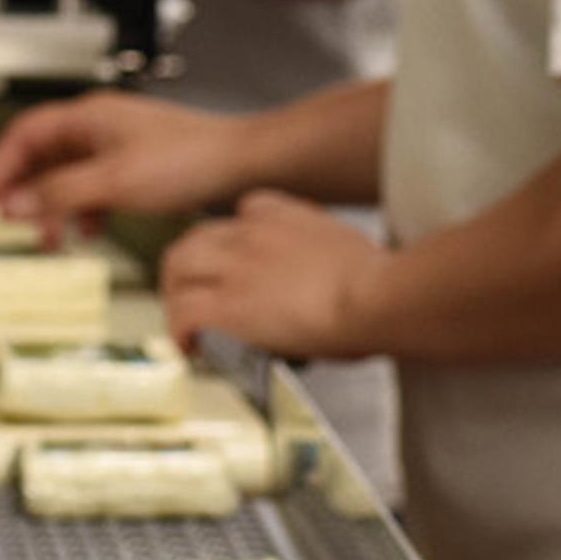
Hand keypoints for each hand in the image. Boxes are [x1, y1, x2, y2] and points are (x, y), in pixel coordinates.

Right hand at [0, 92, 260, 245]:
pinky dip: (86, 208)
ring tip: (49, 235)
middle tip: (10, 220)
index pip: (24, 135)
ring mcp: (119, 145)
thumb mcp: (115, 181)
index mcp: (88, 117)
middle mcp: (100, 125)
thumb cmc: (192, 159)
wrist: (246, 163)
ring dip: (54, 204)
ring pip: (69, 174)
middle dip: (25, 190)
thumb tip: (14, 205)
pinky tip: (90, 230)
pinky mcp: (139, 166)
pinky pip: (96, 186)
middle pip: (43, 155)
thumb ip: (61, 193)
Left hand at [161, 192, 396, 358]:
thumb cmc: (385, 285)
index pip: (244, 211)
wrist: (379, 297)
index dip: (234, 237)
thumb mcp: (357, 250)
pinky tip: (189, 347)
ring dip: (175, 294)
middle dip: (189, 266)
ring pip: (178, 269)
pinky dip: (179, 330)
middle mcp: (252, 235)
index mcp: (286, 217)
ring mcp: (235, 268)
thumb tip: (344, 283)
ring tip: (184, 321)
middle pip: (198, 239)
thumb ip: (335, 257)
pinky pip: (183, 312)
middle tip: (195, 292)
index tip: (238, 259)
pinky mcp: (227, 305)